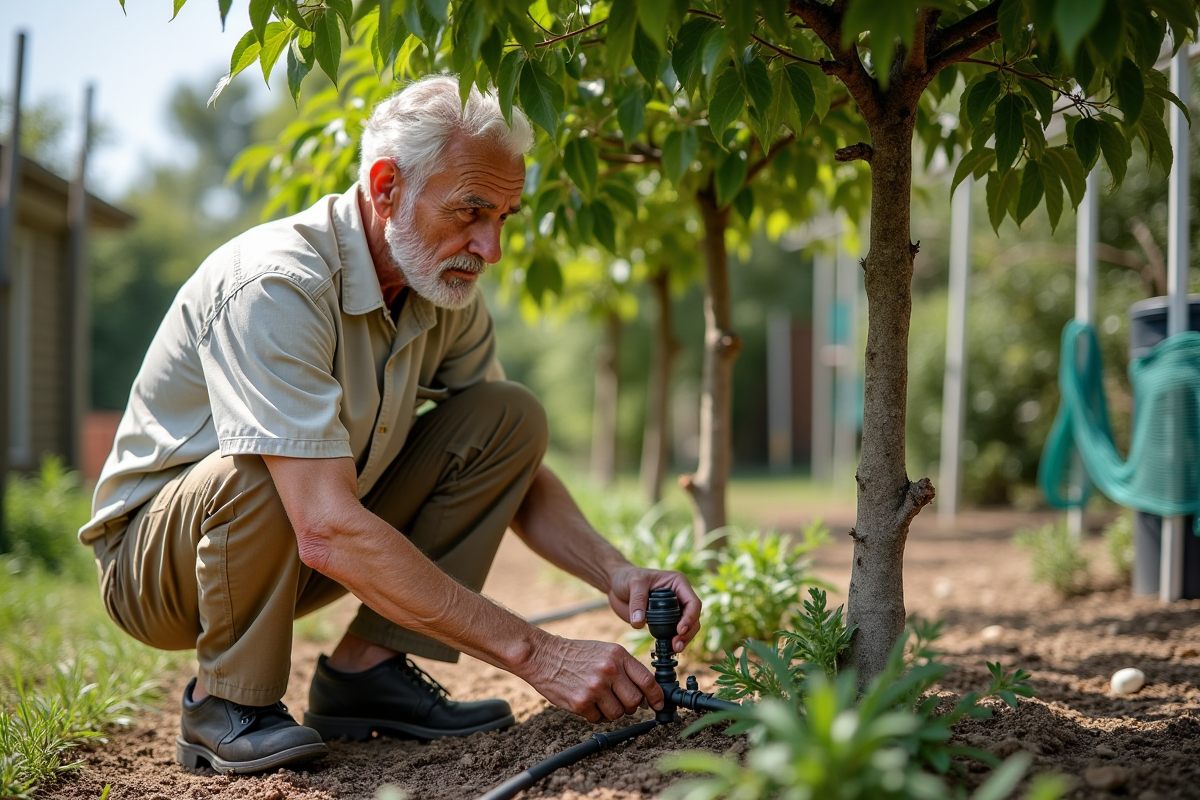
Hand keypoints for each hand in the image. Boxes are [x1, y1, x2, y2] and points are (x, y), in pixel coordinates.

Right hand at [522, 635, 664, 722]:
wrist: (543, 656)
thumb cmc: (575, 654)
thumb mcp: (605, 651)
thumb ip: (625, 669)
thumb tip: (645, 694)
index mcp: (618, 655)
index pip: (647, 680)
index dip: (656, 696)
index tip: (658, 704)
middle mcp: (609, 670)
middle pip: (634, 702)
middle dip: (630, 706)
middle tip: (619, 701)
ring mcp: (595, 687)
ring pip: (617, 714)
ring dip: (610, 711)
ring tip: (598, 699)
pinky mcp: (581, 702)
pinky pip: (598, 719)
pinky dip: (594, 714)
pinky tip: (585, 701)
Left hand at [607, 567, 700, 653]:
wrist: (616, 585)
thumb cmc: (627, 577)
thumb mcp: (633, 584)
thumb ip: (637, 602)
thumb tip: (639, 623)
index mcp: (678, 584)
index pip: (693, 602)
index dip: (690, 617)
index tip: (680, 630)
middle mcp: (679, 597)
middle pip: (693, 618)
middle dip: (688, 633)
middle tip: (676, 645)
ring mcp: (672, 610)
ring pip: (686, 628)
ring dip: (683, 640)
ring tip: (674, 649)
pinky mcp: (663, 622)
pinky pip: (672, 633)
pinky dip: (671, 642)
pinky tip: (667, 649)